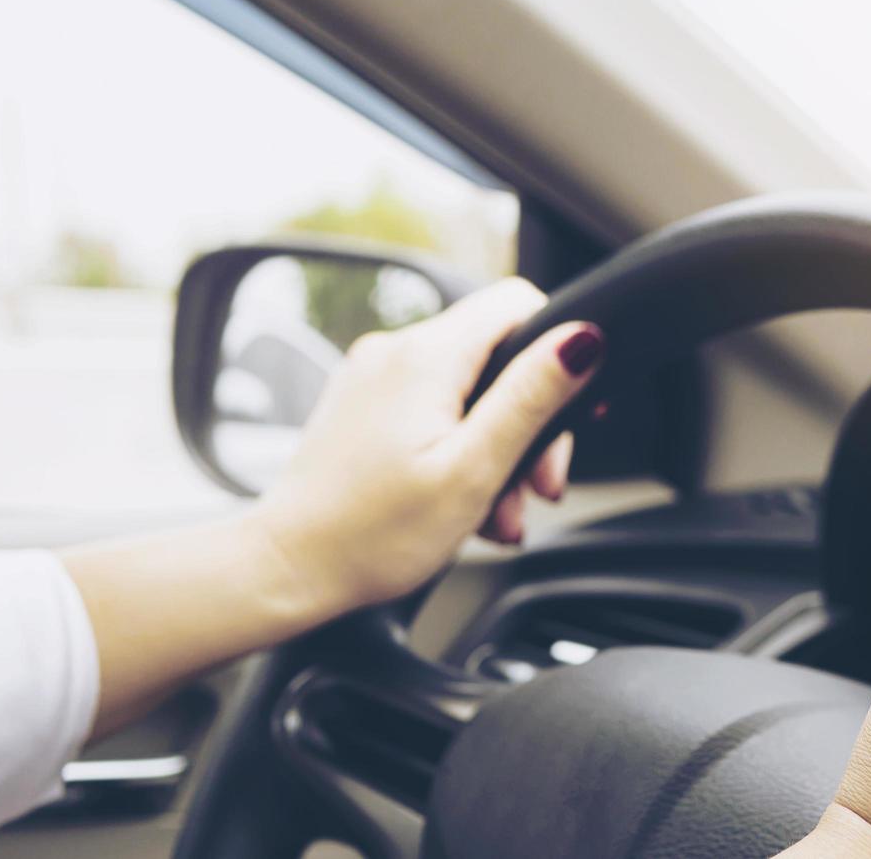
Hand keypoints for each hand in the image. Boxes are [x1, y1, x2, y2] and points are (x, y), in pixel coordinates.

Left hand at [255, 277, 602, 615]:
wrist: (288, 569)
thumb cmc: (373, 535)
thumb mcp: (473, 470)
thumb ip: (531, 398)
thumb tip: (582, 338)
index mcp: (426, 356)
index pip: (517, 302)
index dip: (557, 349)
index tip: (568, 411)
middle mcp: (395, 350)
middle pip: (497, 355)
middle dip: (529, 422)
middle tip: (538, 488)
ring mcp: (374, 376)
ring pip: (468, 389)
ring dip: (496, 449)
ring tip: (497, 513)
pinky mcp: (364, 404)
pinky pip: (433, 408)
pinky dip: (458, 449)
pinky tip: (462, 503)